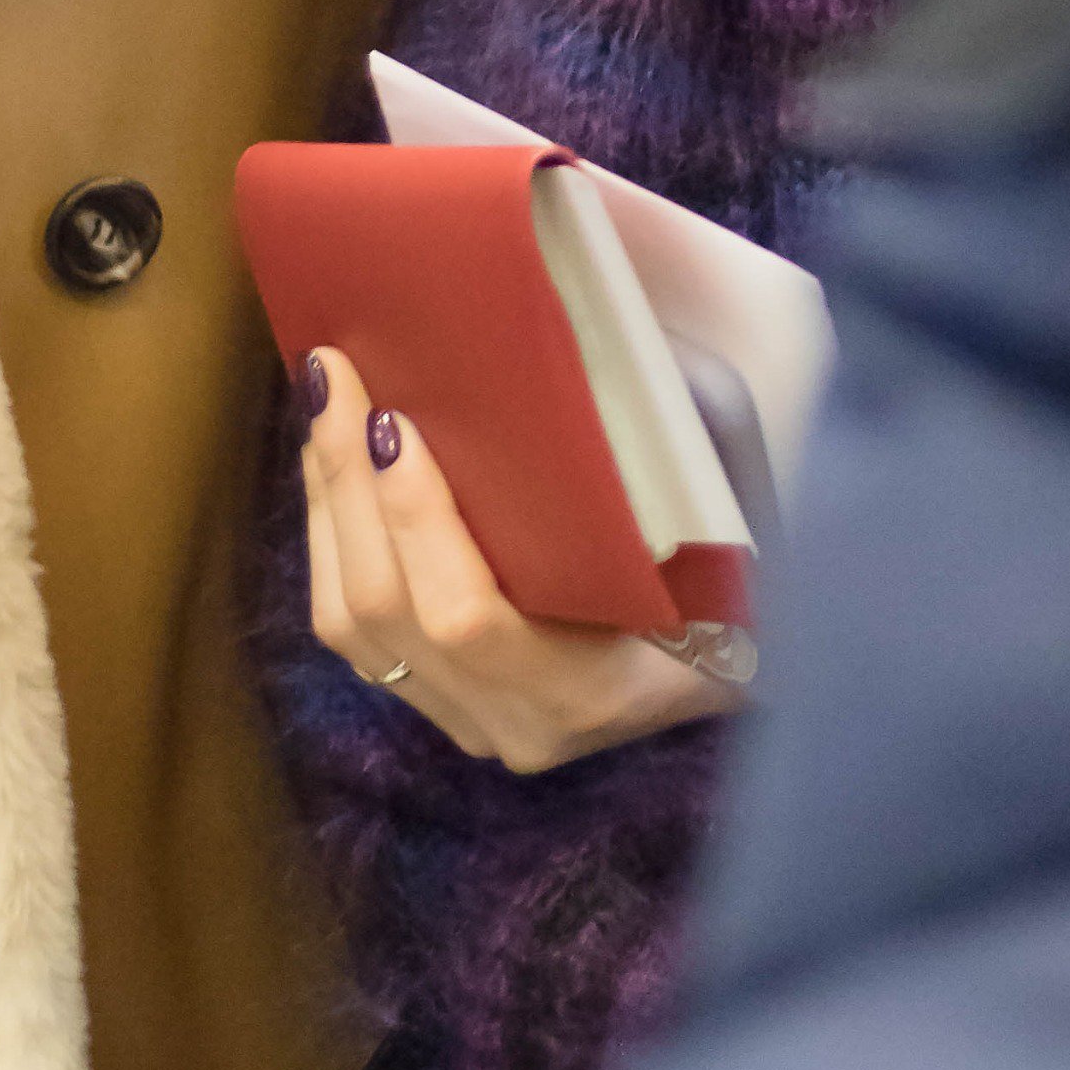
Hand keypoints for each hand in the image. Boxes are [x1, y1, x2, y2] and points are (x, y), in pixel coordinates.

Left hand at [300, 347, 745, 771]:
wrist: (745, 662)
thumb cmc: (745, 566)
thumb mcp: (731, 505)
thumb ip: (675, 437)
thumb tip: (608, 341)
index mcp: (597, 692)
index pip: (469, 619)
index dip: (418, 521)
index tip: (394, 420)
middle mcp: (518, 728)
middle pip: (386, 612)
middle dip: (347, 484)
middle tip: (335, 374)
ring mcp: (471, 724)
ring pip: (350, 623)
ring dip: (327, 503)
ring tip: (325, 402)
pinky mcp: (440, 701)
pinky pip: (352, 628)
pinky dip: (333, 535)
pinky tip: (335, 461)